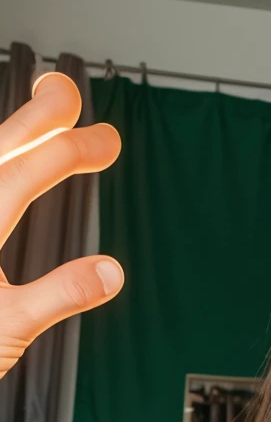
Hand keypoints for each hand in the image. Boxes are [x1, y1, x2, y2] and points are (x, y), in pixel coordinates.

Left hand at [0, 71, 122, 379]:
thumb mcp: (7, 330)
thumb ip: (60, 294)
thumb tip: (109, 272)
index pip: (26, 171)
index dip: (71, 150)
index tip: (107, 143)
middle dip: (35, 115)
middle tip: (67, 92)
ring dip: (9, 135)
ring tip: (38, 117)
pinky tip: (1, 168)